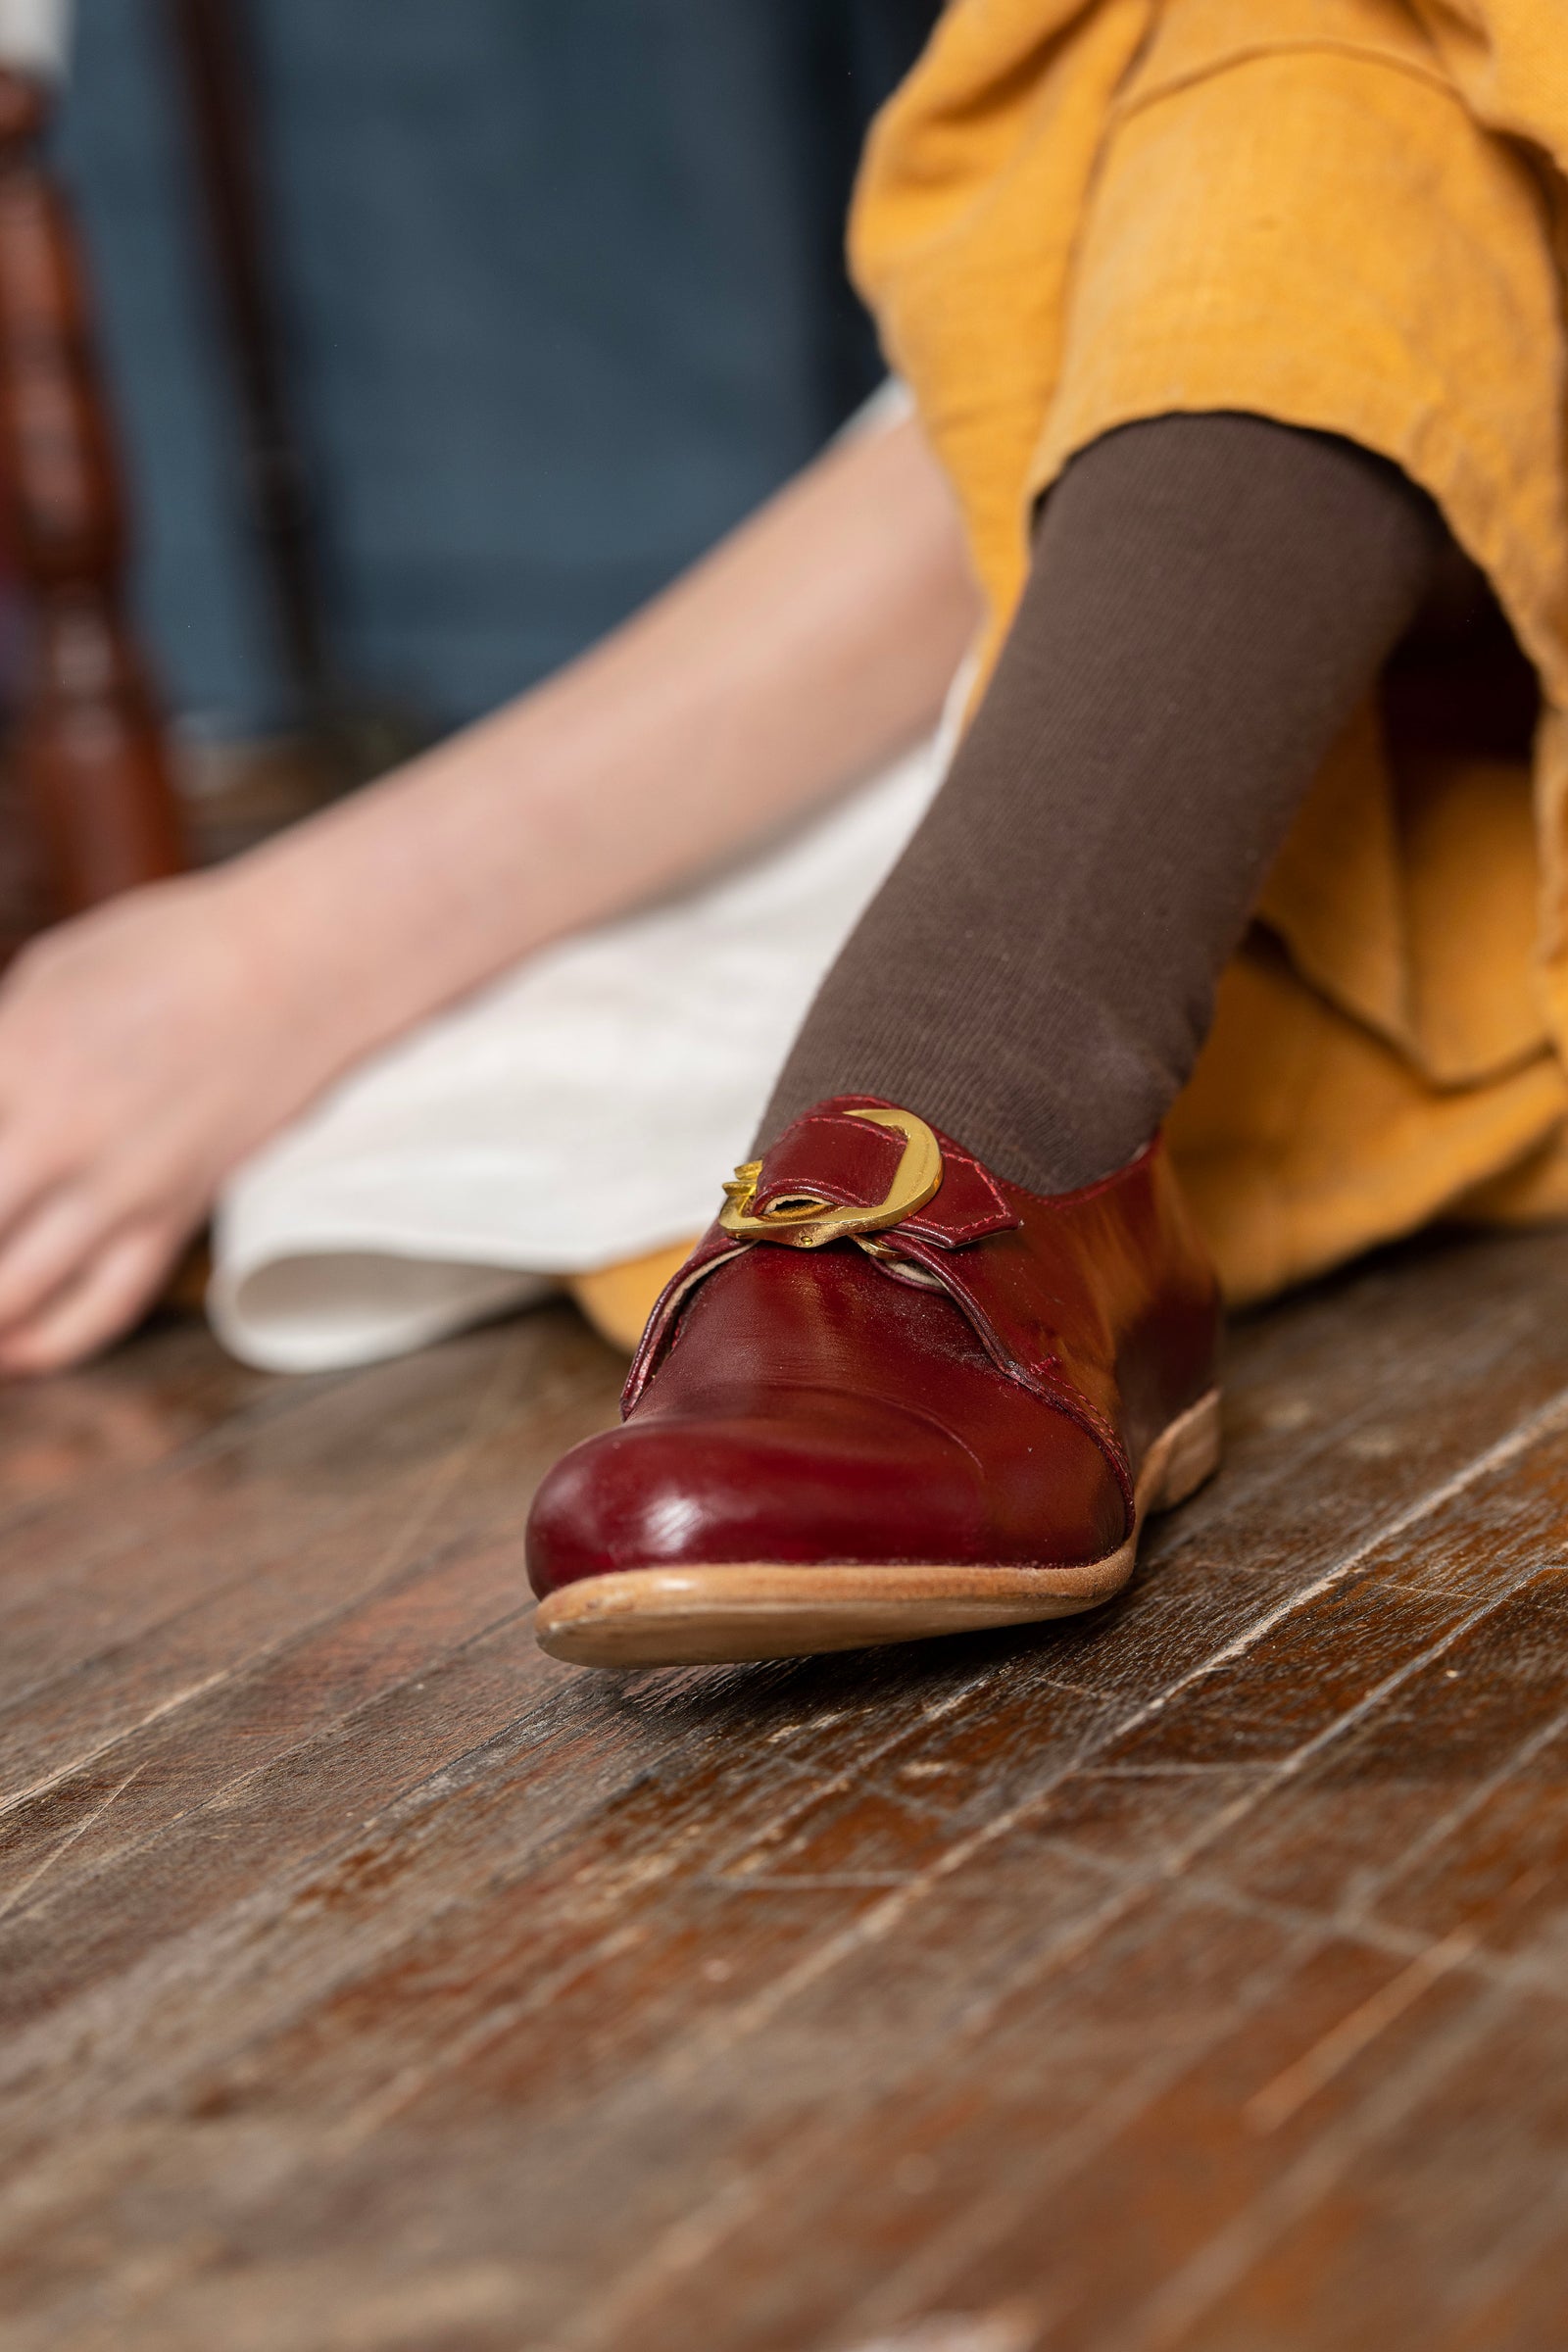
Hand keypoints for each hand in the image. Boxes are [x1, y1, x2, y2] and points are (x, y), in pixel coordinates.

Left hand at [0, 870, 347, 1372]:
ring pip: (8, 1296)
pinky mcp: (173, 1215)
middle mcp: (58, 1133)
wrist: (305, 968)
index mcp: (16, 1054)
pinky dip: (45, 1345)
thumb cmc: (174, 951)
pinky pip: (99, 1310)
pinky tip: (13, 1353)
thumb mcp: (48, 976)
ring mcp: (121, 1185)